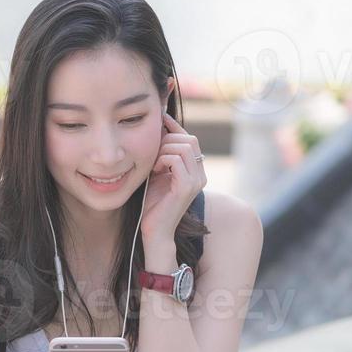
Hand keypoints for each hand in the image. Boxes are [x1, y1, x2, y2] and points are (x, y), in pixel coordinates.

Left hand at [140, 110, 205, 243]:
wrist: (154, 230)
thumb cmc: (152, 204)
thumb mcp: (156, 174)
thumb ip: (160, 156)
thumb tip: (157, 130)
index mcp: (195, 171)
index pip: (190, 140)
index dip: (174, 127)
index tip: (160, 120)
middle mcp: (200, 175)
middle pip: (189, 140)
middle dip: (167, 140)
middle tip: (151, 154)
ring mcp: (196, 181)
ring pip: (184, 147)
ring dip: (163, 150)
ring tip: (152, 164)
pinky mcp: (187, 187)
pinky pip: (177, 160)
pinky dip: (163, 159)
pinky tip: (154, 170)